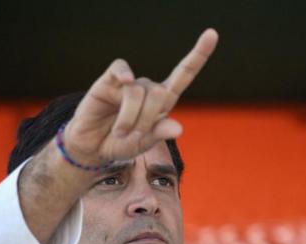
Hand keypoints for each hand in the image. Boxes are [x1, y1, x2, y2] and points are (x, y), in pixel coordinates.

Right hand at [62, 28, 218, 165]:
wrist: (93, 147)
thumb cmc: (121, 144)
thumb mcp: (143, 144)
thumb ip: (159, 135)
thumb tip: (178, 128)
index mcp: (162, 102)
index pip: (183, 75)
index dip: (198, 55)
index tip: (212, 34)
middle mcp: (148, 88)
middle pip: (160, 94)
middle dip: (148, 120)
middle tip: (134, 135)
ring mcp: (129, 84)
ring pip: (139, 92)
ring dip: (130, 118)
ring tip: (119, 132)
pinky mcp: (109, 81)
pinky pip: (121, 70)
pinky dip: (124, 74)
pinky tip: (126, 80)